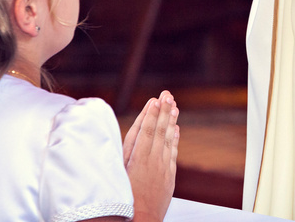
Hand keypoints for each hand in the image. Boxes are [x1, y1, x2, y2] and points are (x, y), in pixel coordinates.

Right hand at [123, 90, 179, 221]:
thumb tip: (135, 133)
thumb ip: (126, 153)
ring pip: (168, 140)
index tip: (154, 100)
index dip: (151, 114)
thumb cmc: (123, 200)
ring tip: (174, 105)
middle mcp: (152, 161)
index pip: (146, 131)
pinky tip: (176, 129)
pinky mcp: (169, 178)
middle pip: (159, 131)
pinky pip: (173, 154)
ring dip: (171, 121)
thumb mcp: (118, 174)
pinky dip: (174, 140)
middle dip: (163, 111)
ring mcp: (163, 169)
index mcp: (137, 159)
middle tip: (167, 94)